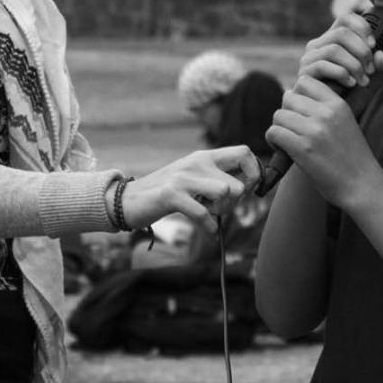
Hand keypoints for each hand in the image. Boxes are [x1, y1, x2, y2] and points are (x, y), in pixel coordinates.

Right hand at [121, 146, 262, 231]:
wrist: (129, 199)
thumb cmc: (167, 192)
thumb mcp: (194, 177)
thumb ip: (217, 176)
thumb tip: (249, 185)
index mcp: (204, 156)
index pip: (245, 152)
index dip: (253, 173)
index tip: (246, 190)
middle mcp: (196, 162)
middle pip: (239, 180)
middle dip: (237, 201)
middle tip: (223, 207)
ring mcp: (183, 178)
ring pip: (225, 192)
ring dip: (222, 210)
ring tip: (210, 213)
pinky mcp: (171, 195)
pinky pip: (203, 212)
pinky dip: (209, 226)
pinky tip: (208, 230)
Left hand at [267, 73, 382, 207]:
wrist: (361, 184)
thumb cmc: (352, 157)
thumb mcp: (345, 122)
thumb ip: (324, 108)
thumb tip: (290, 95)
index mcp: (338, 104)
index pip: (305, 81)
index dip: (298, 95)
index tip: (301, 112)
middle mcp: (326, 113)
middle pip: (288, 98)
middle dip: (287, 113)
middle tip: (293, 129)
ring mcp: (314, 130)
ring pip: (279, 115)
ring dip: (279, 128)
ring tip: (288, 141)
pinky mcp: (302, 148)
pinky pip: (274, 132)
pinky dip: (274, 142)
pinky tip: (284, 150)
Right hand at [295, 13, 382, 94]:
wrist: (335, 117)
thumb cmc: (354, 94)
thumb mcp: (374, 77)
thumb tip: (381, 55)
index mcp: (333, 39)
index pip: (346, 18)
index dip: (362, 27)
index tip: (374, 44)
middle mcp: (318, 45)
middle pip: (342, 33)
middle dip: (362, 51)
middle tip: (371, 70)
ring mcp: (309, 58)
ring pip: (334, 49)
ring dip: (354, 65)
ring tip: (364, 81)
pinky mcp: (304, 74)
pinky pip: (323, 65)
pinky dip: (341, 74)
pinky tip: (351, 84)